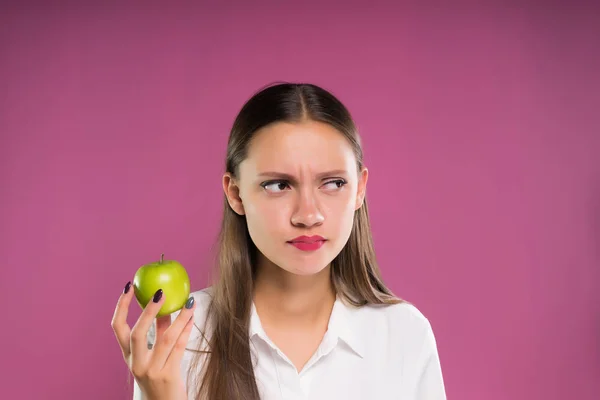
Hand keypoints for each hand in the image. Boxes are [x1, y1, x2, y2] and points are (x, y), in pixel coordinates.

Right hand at [112, 282, 195, 399]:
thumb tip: (165, 306)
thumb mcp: (151, 355)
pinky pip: (179, 348)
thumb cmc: (158, 376)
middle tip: (160, 292)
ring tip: (189, 301)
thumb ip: (157, 333)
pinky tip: (193, 318)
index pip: (117, 328)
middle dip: (149, 311)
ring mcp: (152, 370)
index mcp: (128, 356)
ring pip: (165, 339)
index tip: (128, 287)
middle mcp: (136, 363)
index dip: (121, 306)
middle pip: (137, 334)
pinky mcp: (168, 376)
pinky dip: (186, 330)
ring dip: (179, 317)